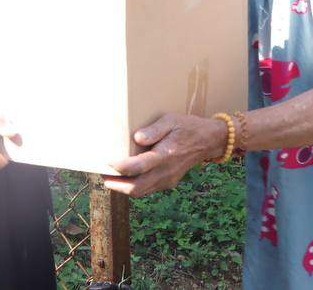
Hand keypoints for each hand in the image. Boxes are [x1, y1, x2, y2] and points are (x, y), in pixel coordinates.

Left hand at [102, 113, 226, 196]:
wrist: (208, 141)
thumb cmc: (186, 127)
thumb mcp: (171, 120)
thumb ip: (154, 130)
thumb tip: (137, 138)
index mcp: (166, 154)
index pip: (138, 167)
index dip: (120, 167)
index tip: (107, 160)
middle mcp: (166, 171)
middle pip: (136, 188)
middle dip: (116, 185)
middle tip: (103, 175)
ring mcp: (168, 180)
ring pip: (141, 192)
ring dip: (123, 188)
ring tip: (110, 177)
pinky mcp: (169, 182)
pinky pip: (148, 189)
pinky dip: (134, 186)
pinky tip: (127, 177)